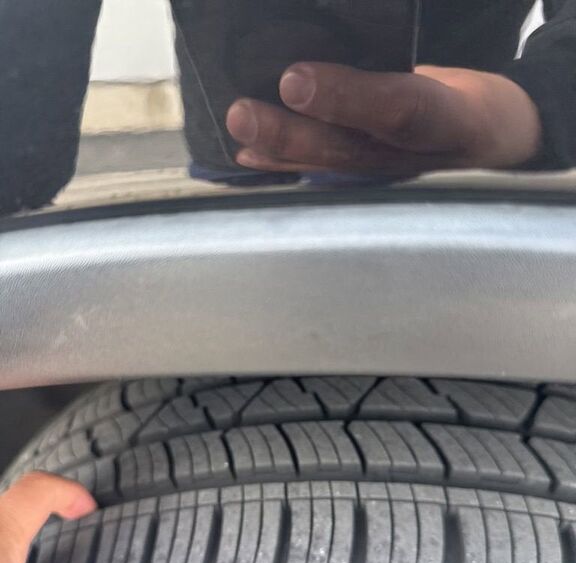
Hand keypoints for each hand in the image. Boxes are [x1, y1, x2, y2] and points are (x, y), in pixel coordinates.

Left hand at [226, 63, 542, 173]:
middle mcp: (417, 163)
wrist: (493, 151)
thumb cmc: (471, 108)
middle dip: (291, 135)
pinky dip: (287, 169)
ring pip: (331, 171)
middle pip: (351, 151)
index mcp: (451, 124)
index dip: (347, 97)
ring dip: (279, 155)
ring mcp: (392, 182)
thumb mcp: (455, 86)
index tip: (294, 79)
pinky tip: (250, 158)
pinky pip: (327, 179)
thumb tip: (322, 55)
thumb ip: (396, 79)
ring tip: (237, 136)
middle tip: (242, 115)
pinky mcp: (373, 189)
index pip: (401, 110)